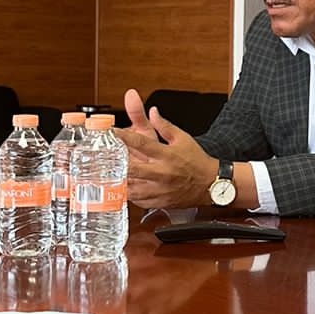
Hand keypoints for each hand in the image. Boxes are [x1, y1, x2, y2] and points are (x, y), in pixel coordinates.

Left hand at [116, 89, 217, 209]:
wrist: (211, 185)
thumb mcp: (183, 139)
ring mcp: (159, 190)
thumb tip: (152, 111)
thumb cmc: (197, 161)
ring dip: (118, 179)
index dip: (123, 137)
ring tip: (107, 173)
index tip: (111, 132)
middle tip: (102, 157)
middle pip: (131, 168)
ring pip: (131, 187)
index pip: (141, 143)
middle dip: (115, 162)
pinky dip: (127, 193)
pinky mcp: (159, 202)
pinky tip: (121, 186)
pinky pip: (137, 200)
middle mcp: (162, 173)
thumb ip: (164, 125)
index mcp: (167, 155)